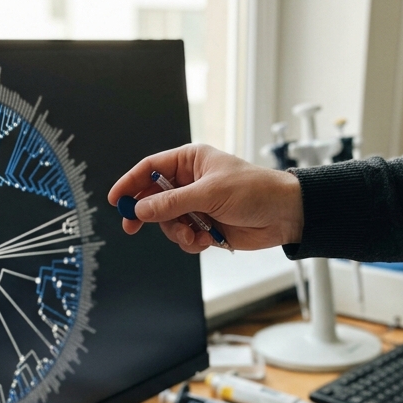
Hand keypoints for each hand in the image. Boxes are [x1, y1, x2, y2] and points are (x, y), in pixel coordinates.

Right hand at [107, 144, 303, 252]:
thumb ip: (172, 202)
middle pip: (154, 198)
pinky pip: (184, 236)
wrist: (284, 215)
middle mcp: (191, 181)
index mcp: (191, 161)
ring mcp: (198, 205)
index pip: (150, 168)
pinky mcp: (206, 226)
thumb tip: (142, 210)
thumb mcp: (209, 193)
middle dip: (148, 215)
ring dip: (176, 232)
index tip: (117, 200)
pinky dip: (190, 242)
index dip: (131, 183)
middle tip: (132, 227)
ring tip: (193, 235)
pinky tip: (205, 241)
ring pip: (168, 222)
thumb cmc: (255, 191)